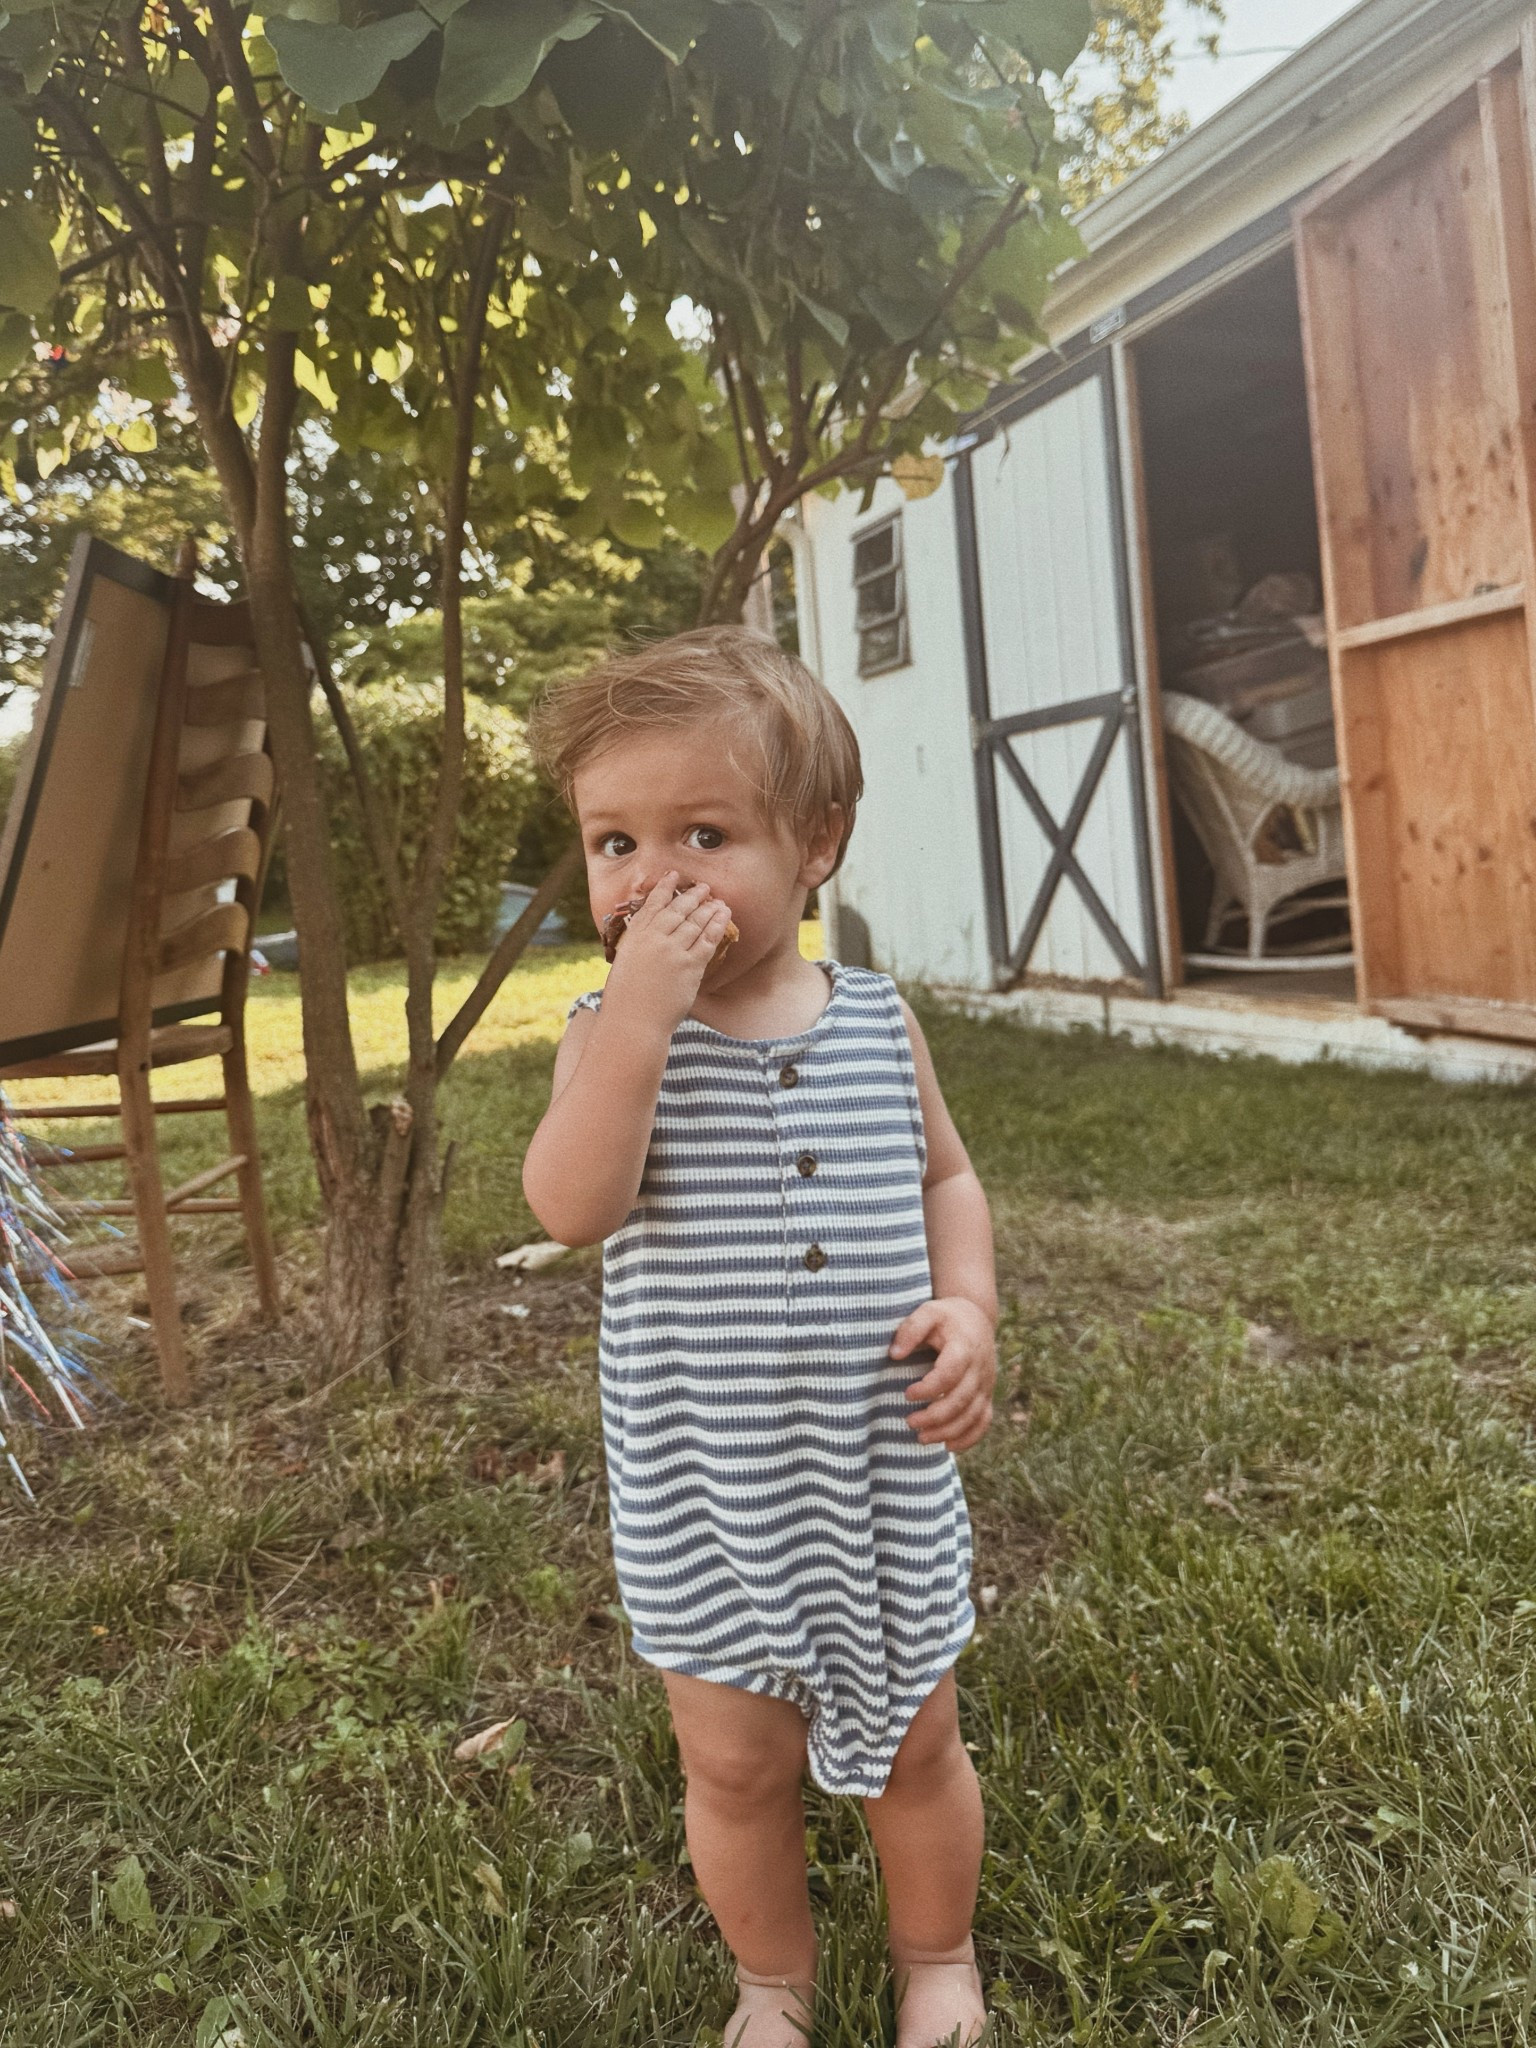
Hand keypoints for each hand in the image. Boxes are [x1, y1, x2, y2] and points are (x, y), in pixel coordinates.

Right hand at [602, 872, 733, 1034]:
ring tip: (718, 900)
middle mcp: (654, 939)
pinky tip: (724, 916)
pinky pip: (708, 940)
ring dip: (708, 908)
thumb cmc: (624, 1000)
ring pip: (695, 922)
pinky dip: (717, 925)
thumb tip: (651, 938)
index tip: (673, 876)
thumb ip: (639, 947)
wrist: (633, 1022)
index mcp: (635, 936)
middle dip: (692, 895)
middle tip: (703, 887)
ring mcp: (673, 951)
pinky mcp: (690, 966)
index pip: (652, 904)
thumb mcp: (625, 964)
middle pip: (678, 909)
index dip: (664, 888)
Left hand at [890, 1297, 996, 1451]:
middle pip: (962, 1400)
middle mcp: (980, 1368)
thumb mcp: (928, 1312)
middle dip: (935, 1416)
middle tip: (909, 1422)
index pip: (950, 1373)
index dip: (929, 1388)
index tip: (907, 1394)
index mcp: (965, 1347)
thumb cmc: (946, 1317)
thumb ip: (911, 1329)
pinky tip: (948, 1446)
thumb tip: (895, 1354)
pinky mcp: (987, 1395)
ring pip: (973, 1415)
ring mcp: (986, 1384)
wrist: (976, 1319)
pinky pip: (984, 1421)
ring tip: (921, 1438)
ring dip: (949, 1431)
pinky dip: (969, 1438)